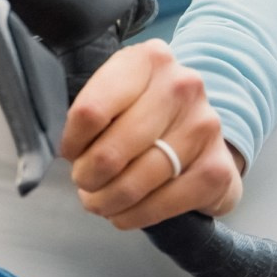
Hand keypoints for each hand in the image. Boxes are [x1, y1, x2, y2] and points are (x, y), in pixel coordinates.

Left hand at [60, 39, 243, 229]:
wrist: (201, 131)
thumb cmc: (144, 113)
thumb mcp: (115, 94)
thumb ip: (87, 114)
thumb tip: (59, 156)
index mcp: (147, 60)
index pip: (90, 112)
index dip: (72, 143)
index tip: (71, 153)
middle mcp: (181, 87)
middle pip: (111, 152)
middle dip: (87, 177)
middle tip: (84, 182)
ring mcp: (204, 127)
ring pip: (135, 182)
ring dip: (107, 201)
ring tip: (100, 201)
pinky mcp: (217, 168)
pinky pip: (162, 205)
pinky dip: (135, 216)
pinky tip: (126, 213)